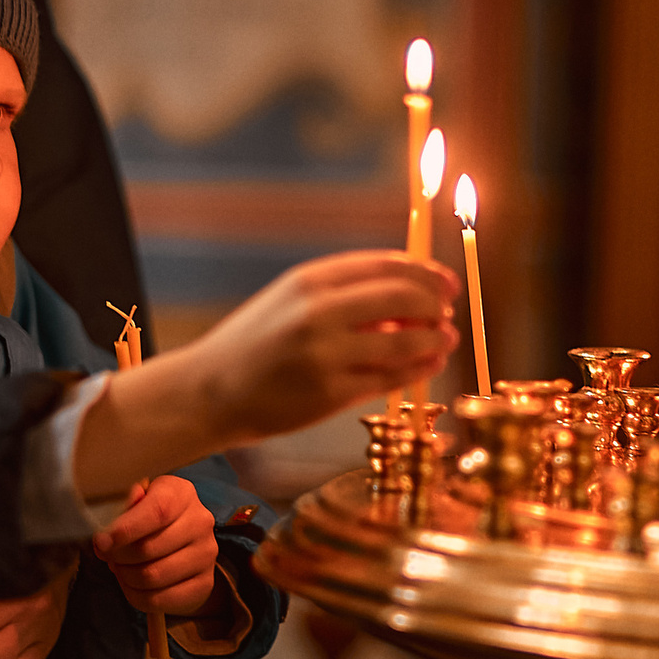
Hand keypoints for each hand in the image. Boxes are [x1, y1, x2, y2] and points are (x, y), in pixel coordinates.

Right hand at [73, 252, 456, 492]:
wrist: (210, 389)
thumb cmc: (254, 343)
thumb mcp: (290, 300)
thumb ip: (342, 293)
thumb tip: (408, 292)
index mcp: (309, 280)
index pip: (385, 265)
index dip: (425, 272)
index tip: (446, 283)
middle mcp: (318, 312)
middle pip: (403, 296)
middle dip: (436, 304)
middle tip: (447, 312)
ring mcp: (325, 354)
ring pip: (404, 340)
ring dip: (435, 339)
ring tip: (446, 340)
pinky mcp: (330, 394)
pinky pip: (390, 378)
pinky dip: (418, 369)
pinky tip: (430, 365)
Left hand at [95, 476, 217, 616]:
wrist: (182, 541)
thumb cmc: (149, 517)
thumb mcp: (135, 502)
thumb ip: (119, 510)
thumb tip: (107, 532)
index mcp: (181, 493)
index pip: (157, 511)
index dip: (126, 529)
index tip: (102, 540)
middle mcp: (200, 522)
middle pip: (149, 548)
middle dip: (118, 556)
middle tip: (107, 554)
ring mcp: (206, 554)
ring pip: (151, 577)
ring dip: (125, 576)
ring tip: (120, 567)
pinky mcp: (204, 584)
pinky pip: (157, 600)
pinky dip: (135, 595)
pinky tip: (131, 583)